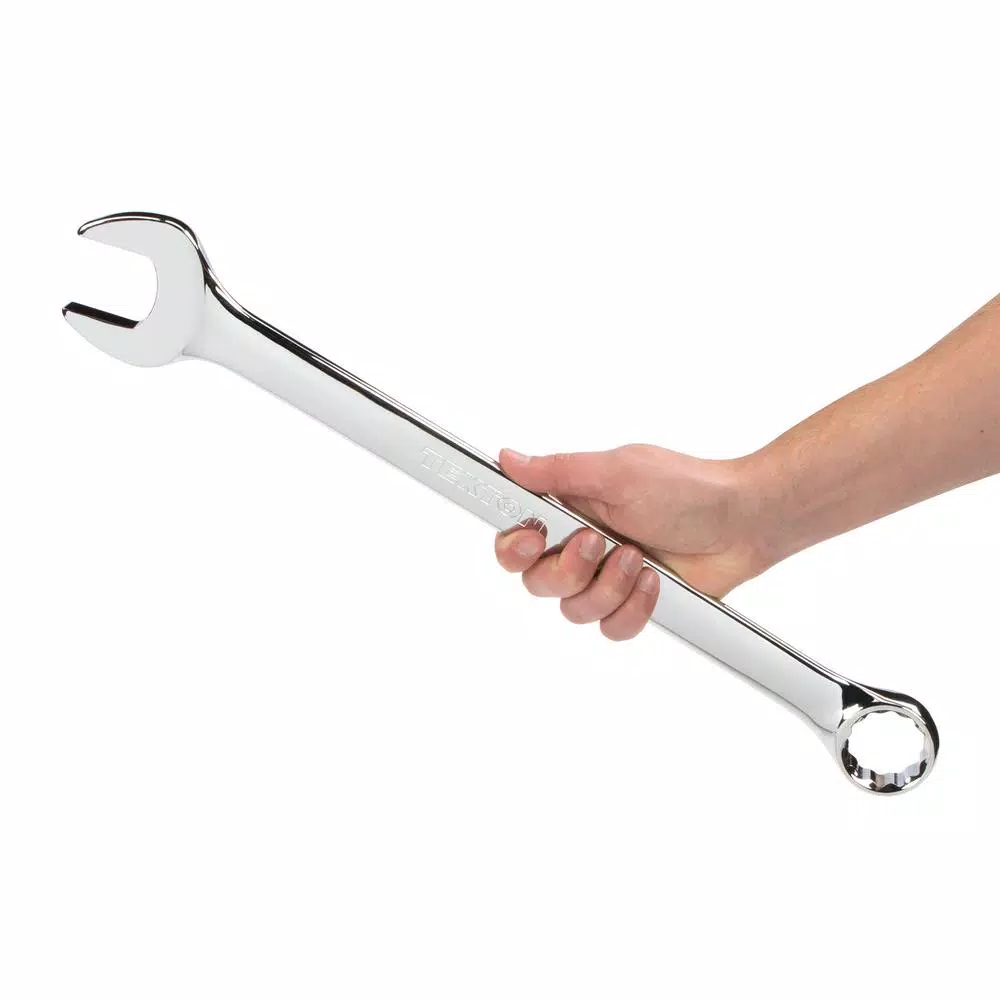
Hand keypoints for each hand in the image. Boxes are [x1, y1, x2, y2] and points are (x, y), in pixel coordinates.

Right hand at [493, 445, 762, 639]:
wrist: (742, 522)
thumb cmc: (687, 488)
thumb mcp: (616, 471)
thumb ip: (557, 471)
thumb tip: (508, 459)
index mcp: (568, 510)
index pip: (516, 541)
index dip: (514, 549)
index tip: (533, 541)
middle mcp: (580, 547)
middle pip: (538, 583)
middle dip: (569, 569)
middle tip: (598, 543)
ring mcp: (606, 579)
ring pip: (574, 611)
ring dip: (608, 586)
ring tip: (638, 557)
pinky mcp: (632, 605)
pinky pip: (610, 629)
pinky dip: (633, 607)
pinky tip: (654, 582)